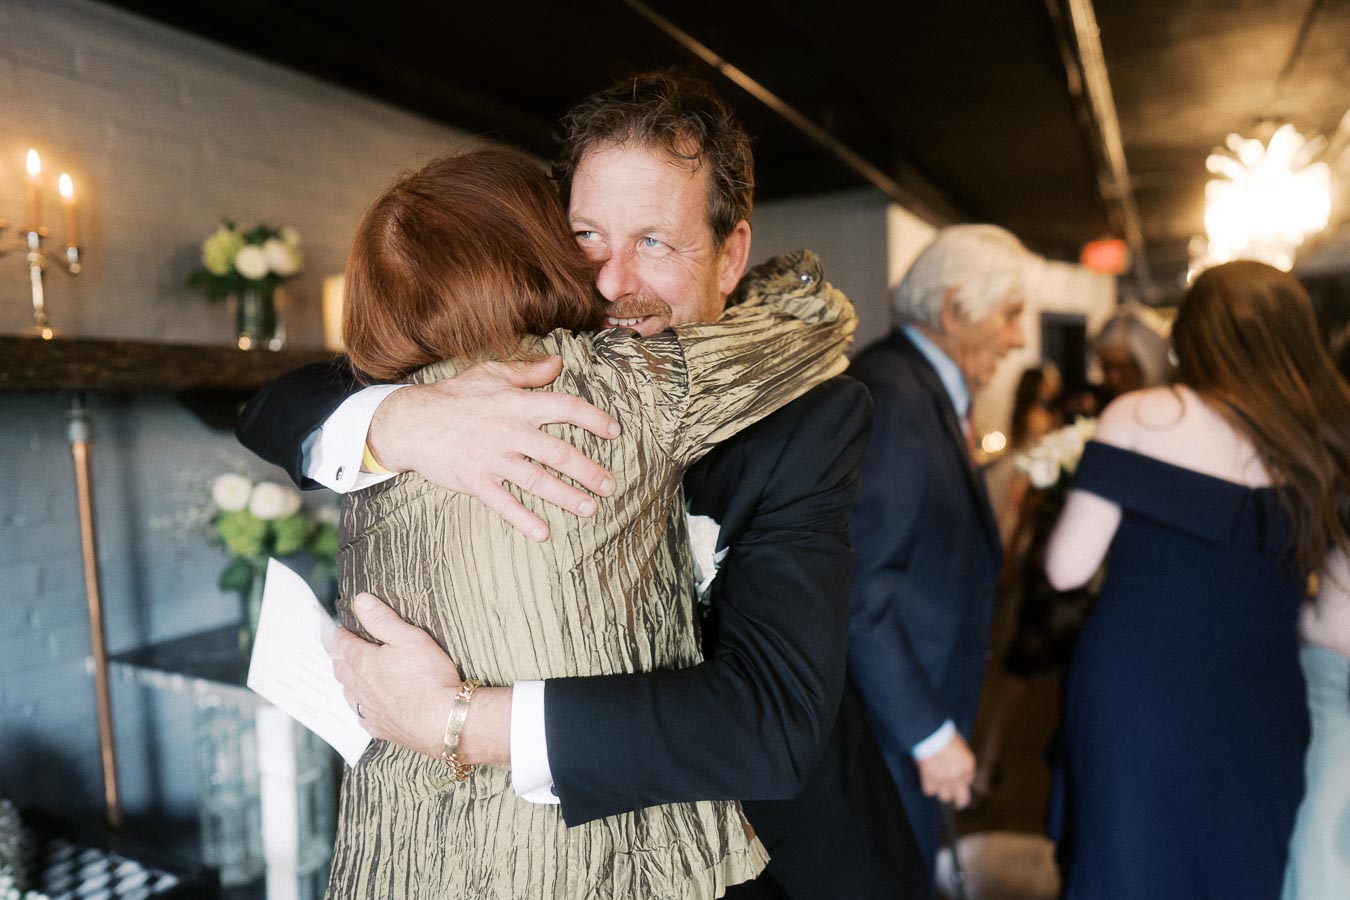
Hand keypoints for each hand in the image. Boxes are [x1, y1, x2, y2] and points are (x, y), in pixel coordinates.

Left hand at [334, 592, 460, 758]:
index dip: (341, 635)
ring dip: (347, 683)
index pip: (344, 645)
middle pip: (342, 670)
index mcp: (364, 662)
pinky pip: (363, 718)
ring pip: (349, 695)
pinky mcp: (382, 728)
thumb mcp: (408, 637)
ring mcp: (370, 710)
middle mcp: (361, 687)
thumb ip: (382, 619)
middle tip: (340, 651)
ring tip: (349, 677)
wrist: (443, 721)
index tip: (340, 630)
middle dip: (340, 658)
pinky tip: (367, 709)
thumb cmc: (429, 677)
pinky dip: (361, 710)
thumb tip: (360, 602)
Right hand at [366, 356, 620, 541]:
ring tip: (589, 509)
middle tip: (609, 485)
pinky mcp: (475, 480)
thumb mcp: (490, 374)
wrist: (410, 422)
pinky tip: (544, 533)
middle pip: (558, 452)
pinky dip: (524, 520)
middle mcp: (509, 431)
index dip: (594, 419)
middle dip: (588, 471)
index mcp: (517, 404)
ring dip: (566, 497)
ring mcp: (492, 458)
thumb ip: (527, 371)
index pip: (565, 408)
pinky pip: (504, 503)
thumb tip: (559, 362)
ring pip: (537, 480)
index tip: (614, 432)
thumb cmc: (454, 396)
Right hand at [916, 732, 976, 808]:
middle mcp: (958, 776)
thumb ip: (961, 758)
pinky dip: (928, 787)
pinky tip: (927, 781)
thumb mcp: (960, 745)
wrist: (929, 733)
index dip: (962, 779)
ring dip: (942, 791)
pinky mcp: (929, 780)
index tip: (959, 780)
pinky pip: (929, 791)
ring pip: (945, 797)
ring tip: (938, 786)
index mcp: (968, 766)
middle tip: (958, 802)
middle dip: (960, 801)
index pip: (968, 780)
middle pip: (962, 799)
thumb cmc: (944, 734)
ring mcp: (943, 780)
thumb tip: (956, 764)